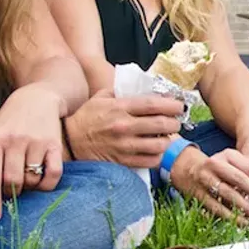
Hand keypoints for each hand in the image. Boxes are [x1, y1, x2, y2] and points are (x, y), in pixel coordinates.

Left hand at [0, 83, 64, 221]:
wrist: (38, 97)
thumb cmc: (10, 123)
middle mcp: (15, 140)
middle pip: (12, 181)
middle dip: (11, 195)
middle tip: (11, 194)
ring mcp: (37, 141)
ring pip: (32, 180)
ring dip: (28, 189)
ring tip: (25, 182)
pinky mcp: (55, 144)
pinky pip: (53, 175)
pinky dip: (47, 185)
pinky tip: (41, 183)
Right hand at [65, 90, 185, 167]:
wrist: (69, 142)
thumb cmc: (87, 117)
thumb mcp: (102, 97)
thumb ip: (122, 90)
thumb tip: (145, 86)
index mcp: (120, 107)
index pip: (153, 104)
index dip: (172, 105)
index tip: (179, 106)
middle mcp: (124, 127)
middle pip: (161, 124)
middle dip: (175, 122)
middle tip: (175, 121)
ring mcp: (124, 146)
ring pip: (160, 144)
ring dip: (168, 139)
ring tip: (166, 136)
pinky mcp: (123, 162)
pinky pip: (150, 161)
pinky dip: (158, 155)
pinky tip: (155, 150)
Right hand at [170, 146, 248, 225]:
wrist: (185, 167)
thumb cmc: (218, 168)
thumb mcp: (232, 163)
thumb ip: (248, 173)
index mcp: (228, 155)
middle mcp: (216, 164)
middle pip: (240, 179)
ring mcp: (205, 179)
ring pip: (228, 194)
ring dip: (245, 207)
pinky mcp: (198, 193)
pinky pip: (216, 207)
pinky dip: (230, 216)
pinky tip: (242, 222)